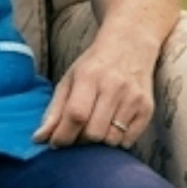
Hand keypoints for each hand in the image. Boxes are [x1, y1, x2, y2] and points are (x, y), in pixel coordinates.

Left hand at [33, 31, 156, 148]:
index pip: (75, 114)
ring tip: (96, 127)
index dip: (63, 135)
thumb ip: (54, 110)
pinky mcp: (147, 108)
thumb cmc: (94, 65)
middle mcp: (114, 86)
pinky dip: (116, 141)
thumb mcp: (70, 79)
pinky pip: (128, 141)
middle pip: (93, 133)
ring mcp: (133, 98)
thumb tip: (39, 139)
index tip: (56, 143)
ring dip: (99, 142)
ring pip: (111, 140)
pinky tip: (112, 126)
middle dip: (81, 141)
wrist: (131, 44)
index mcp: (89, 76)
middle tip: (78, 133)